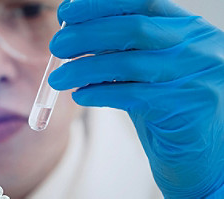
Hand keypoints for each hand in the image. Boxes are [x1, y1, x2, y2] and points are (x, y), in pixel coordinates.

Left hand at [48, 0, 223, 197]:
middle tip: (57, 46)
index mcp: (187, 28)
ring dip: (84, 69)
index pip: (141, 2)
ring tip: (58, 78)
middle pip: (132, 28)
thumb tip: (73, 34)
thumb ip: (124, 49)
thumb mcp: (151, 69)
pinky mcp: (189, 106)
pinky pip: (133, 95)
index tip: (66, 11)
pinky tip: (80, 96)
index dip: (99, 5)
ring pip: (128, 63)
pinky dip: (100, 94)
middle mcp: (197, 46)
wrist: (203, 153)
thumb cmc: (169, 107)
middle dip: (86, 35)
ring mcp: (197, 75)